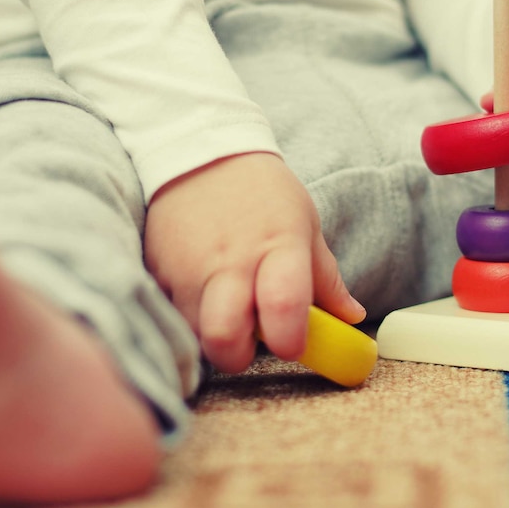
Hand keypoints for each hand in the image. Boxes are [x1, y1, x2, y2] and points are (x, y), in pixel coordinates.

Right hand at [144, 153, 364, 373]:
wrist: (200, 152)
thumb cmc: (262, 192)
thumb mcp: (304, 223)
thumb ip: (325, 277)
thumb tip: (352, 317)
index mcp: (278, 247)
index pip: (284, 307)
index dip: (290, 341)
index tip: (291, 344)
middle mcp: (230, 261)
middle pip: (225, 339)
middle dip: (238, 355)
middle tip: (247, 339)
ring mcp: (187, 267)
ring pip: (194, 333)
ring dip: (211, 333)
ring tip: (224, 307)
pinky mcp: (156, 269)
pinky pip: (170, 312)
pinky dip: (187, 313)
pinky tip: (199, 289)